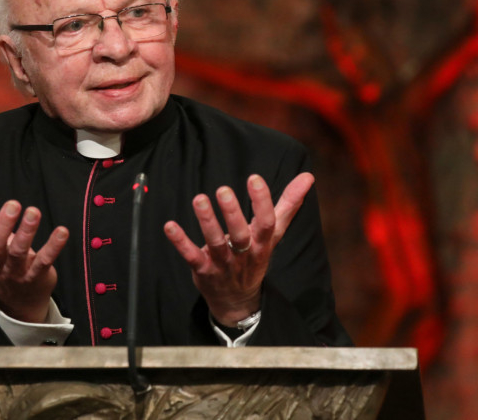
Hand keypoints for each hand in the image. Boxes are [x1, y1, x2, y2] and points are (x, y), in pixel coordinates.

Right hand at [0, 173, 68, 322]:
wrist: (18, 297)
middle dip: (3, 226)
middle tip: (14, 203)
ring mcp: (15, 271)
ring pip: (18, 253)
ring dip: (27, 232)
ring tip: (34, 211)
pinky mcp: (36, 276)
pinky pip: (44, 261)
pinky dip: (53, 247)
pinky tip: (62, 231)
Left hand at [163, 172, 314, 326]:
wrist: (239, 300)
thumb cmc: (255, 257)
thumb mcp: (275, 234)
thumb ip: (288, 204)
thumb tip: (308, 177)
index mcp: (262, 243)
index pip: (267, 222)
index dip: (262, 201)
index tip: (254, 179)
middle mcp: (244, 254)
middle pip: (240, 234)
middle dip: (232, 213)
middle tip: (223, 190)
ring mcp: (223, 263)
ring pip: (216, 243)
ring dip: (207, 222)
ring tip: (199, 199)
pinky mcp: (203, 270)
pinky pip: (192, 256)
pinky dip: (180, 242)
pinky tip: (169, 226)